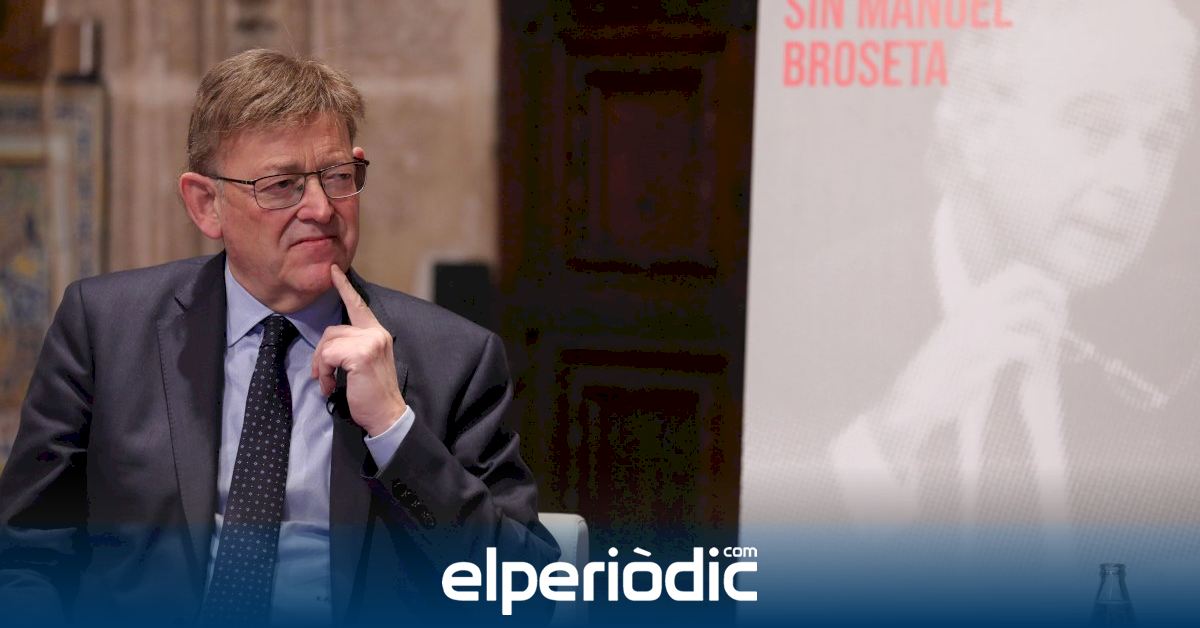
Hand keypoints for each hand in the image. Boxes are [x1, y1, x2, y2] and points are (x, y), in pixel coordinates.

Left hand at [312, 263, 407, 435]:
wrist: (387, 415)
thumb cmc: (373, 393)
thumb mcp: (365, 363)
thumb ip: (352, 347)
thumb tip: (327, 348)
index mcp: (377, 333)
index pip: (359, 305)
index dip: (344, 287)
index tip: (333, 271)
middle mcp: (376, 333)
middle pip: (332, 330)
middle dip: (321, 354)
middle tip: (322, 376)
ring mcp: (370, 342)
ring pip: (328, 343)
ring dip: (321, 366)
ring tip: (327, 383)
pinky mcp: (361, 354)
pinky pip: (328, 355)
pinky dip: (323, 372)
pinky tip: (330, 386)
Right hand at [876, 262, 1067, 452]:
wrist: (916, 396)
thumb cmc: (945, 369)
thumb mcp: (964, 331)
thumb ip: (990, 316)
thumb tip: (1031, 306)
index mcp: (974, 300)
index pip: (1019, 271)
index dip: (1045, 284)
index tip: (1052, 308)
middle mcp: (977, 307)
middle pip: (1030, 281)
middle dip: (1055, 298)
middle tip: (1059, 325)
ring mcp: (980, 327)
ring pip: (1034, 311)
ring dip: (1050, 331)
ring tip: (1046, 351)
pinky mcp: (985, 353)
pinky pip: (1028, 344)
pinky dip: (1037, 357)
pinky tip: (1029, 368)